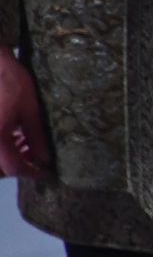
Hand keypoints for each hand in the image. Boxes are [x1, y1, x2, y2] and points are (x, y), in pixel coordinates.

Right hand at [0, 52, 51, 179]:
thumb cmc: (10, 83)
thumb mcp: (30, 110)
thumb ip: (36, 137)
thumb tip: (44, 158)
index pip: (14, 168)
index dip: (31, 173)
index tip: (45, 173)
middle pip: (2, 167)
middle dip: (19, 165)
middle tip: (36, 157)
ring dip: (12, 155)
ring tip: (29, 144)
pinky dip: (5, 145)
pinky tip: (17, 135)